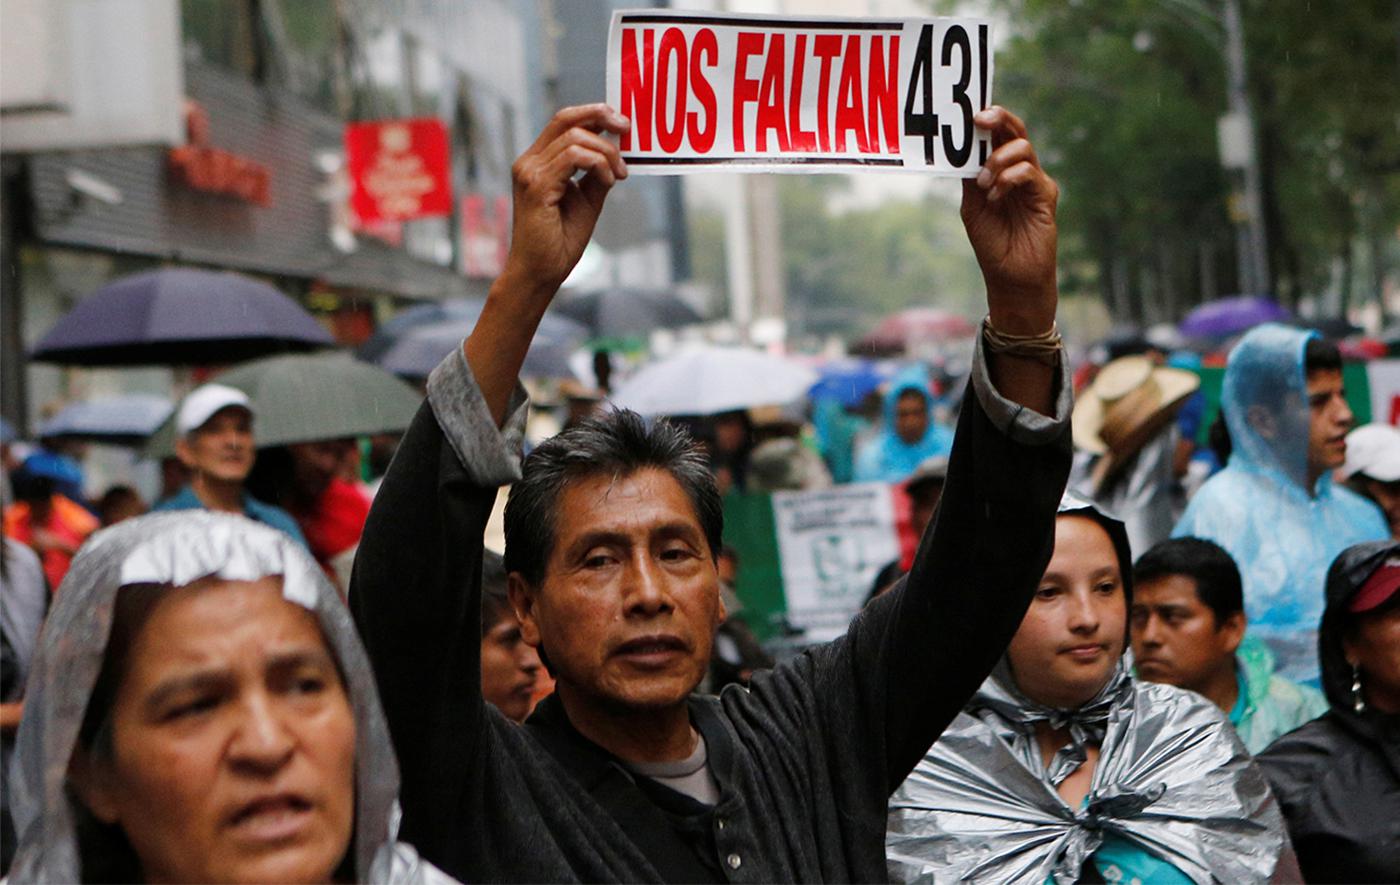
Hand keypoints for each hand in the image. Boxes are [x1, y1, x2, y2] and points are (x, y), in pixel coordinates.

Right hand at [468, 105, 628, 423]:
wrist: (541, 274)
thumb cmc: (559, 243)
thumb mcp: (587, 201)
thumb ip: (597, 175)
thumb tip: (616, 153)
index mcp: (538, 162)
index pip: (563, 122)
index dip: (594, 114)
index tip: (622, 124)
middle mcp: (529, 162)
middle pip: (566, 118)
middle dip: (601, 116)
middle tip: (628, 129)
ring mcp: (529, 172)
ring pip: (575, 138)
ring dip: (606, 152)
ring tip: (618, 175)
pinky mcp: (536, 186)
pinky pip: (574, 157)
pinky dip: (598, 164)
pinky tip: (608, 181)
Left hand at [961, 106, 1058, 335]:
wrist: (1010, 277)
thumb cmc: (992, 243)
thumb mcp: (972, 207)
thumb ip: (970, 178)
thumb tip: (961, 149)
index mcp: (1000, 170)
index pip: (997, 135)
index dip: (987, 118)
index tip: (968, 111)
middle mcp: (1019, 170)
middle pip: (1014, 130)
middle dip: (998, 118)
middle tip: (979, 118)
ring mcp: (1034, 181)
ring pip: (1022, 147)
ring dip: (997, 160)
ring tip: (984, 183)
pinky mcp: (1046, 195)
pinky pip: (1029, 172)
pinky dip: (1008, 179)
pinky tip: (996, 195)